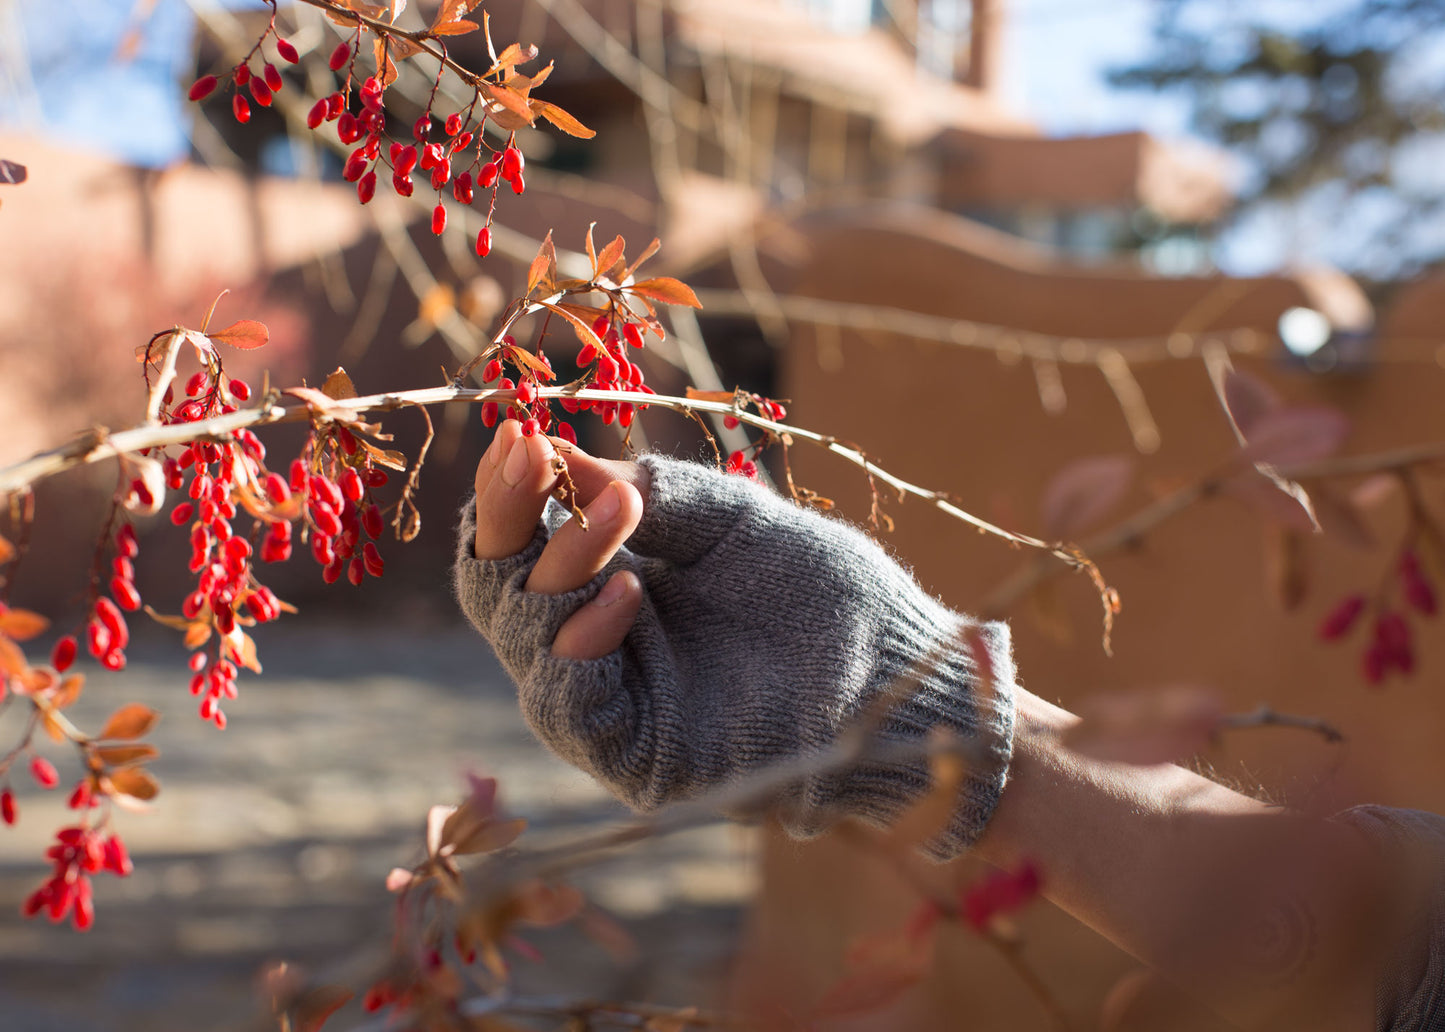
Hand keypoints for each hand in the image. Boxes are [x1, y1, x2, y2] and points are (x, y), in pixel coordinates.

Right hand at [455, 419, 1015, 854]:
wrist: (897, 664)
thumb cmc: (826, 591)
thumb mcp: (732, 521)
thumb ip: (651, 494)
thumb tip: (553, 453)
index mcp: (612, 583)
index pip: (523, 545)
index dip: (510, 493)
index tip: (517, 434)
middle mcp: (597, 644)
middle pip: (500, 591)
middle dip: (510, 519)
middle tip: (533, 457)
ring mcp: (612, 703)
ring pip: (524, 642)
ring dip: (557, 565)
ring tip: (620, 511)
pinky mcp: (636, 756)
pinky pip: (569, 704)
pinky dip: (580, 641)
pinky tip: (625, 590)